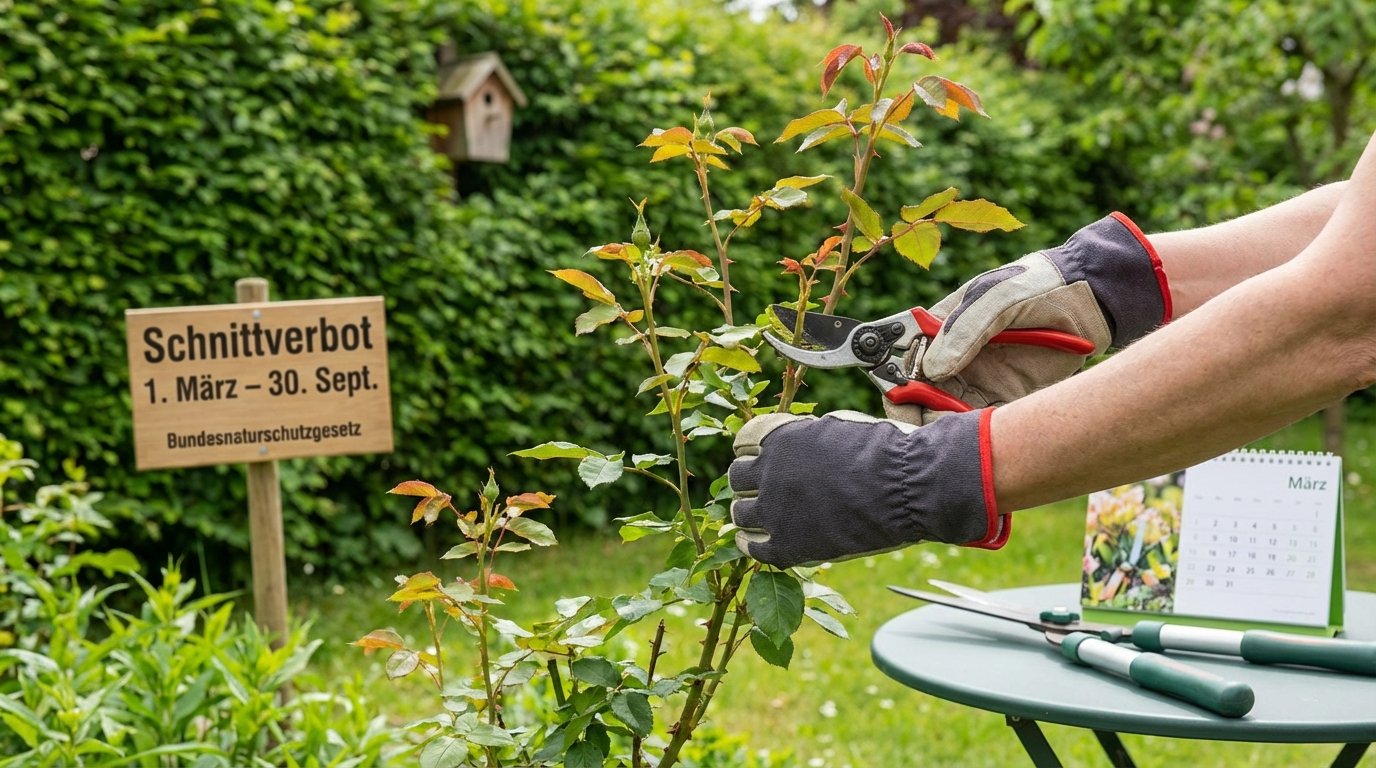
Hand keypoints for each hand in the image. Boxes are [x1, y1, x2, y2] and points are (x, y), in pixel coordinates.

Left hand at [727, 409, 1007, 567]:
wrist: (907, 487)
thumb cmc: (884, 452)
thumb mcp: (837, 427)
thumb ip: (805, 437)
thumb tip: (795, 443)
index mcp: (779, 436)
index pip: (743, 442)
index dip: (752, 451)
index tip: (758, 459)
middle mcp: (768, 471)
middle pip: (737, 478)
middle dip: (749, 482)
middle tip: (763, 490)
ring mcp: (774, 510)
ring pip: (740, 513)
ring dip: (749, 513)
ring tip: (763, 518)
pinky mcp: (786, 546)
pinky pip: (752, 547)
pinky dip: (753, 544)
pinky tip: (762, 543)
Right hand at [885, 213, 1169, 424]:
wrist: (1093, 298)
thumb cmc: (1039, 284)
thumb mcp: (998, 298)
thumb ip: (964, 331)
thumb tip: (930, 370)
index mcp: (944, 329)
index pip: (907, 361)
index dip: (898, 383)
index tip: (900, 402)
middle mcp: (957, 359)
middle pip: (922, 395)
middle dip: (917, 415)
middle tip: (922, 431)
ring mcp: (982, 381)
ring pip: (947, 415)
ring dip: (943, 429)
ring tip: (947, 441)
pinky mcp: (1008, 399)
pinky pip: (981, 423)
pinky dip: (973, 435)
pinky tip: (972, 442)